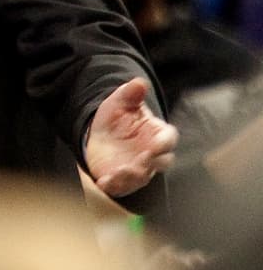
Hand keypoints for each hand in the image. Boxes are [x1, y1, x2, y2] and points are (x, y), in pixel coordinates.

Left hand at [84, 78, 177, 197]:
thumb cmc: (117, 118)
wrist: (99, 134)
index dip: (165, 142)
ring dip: (132, 176)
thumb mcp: (120, 102)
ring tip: (119, 172)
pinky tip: (104, 182)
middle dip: (151, 163)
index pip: (169, 139)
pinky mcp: (121, 179)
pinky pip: (121, 187)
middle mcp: (152, 154)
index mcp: (157, 134)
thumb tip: (138, 83)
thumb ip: (130, 94)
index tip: (157, 144)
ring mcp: (139, 169)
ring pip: (142, 177)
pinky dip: (114, 186)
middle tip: (140, 160)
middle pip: (161, 162)